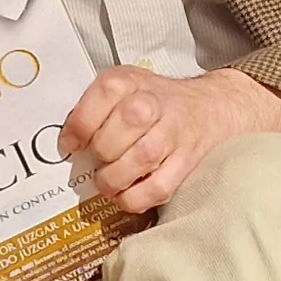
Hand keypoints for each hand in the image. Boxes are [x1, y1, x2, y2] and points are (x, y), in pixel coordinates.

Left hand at [62, 66, 280, 215]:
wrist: (212, 108)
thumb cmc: (156, 101)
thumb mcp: (124, 88)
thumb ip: (95, 108)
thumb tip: (68, 144)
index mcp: (129, 82)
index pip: (96, 102)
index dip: (77, 129)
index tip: (71, 147)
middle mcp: (151, 104)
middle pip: (116, 133)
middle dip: (100, 154)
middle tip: (97, 163)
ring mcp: (173, 134)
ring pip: (137, 160)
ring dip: (114, 180)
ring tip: (107, 183)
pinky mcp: (187, 162)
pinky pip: (157, 188)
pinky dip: (135, 198)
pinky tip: (126, 195)